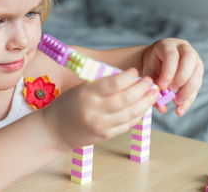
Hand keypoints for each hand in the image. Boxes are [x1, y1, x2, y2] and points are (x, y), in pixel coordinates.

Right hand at [41, 68, 159, 148]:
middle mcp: (95, 111)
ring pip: (131, 113)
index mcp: (87, 94)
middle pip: (127, 98)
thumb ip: (103, 83)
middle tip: (150, 81)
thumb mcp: (81, 88)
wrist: (55, 130)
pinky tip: (143, 107)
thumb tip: (129, 77)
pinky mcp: (106, 136)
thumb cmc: (68, 104)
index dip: (130, 76)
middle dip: (143, 88)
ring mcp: (101, 126)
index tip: (135, 71)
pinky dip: (138, 115)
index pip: (115, 83)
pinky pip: (127, 124)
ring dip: (146, 102)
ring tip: (153, 93)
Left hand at [142, 38, 203, 115]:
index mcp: (168, 45)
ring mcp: (194, 58)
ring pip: (197, 72)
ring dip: (188, 90)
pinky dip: (189, 98)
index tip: (162, 87)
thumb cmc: (152, 66)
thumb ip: (153, 87)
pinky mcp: (198, 70)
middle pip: (189, 59)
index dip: (168, 72)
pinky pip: (197, 84)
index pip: (171, 55)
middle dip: (181, 78)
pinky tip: (181, 109)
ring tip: (176, 102)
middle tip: (172, 94)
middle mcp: (184, 48)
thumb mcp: (149, 73)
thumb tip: (162, 107)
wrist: (158, 61)